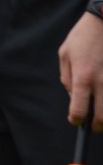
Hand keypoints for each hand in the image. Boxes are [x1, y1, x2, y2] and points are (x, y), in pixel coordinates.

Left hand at [59, 0, 102, 131]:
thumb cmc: (83, 37)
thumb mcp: (65, 54)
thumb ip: (67, 77)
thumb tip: (72, 96)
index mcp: (82, 77)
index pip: (79, 108)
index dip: (76, 119)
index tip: (75, 121)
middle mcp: (101, 82)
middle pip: (102, 116)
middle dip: (96, 126)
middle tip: (93, 128)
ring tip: (102, 117)